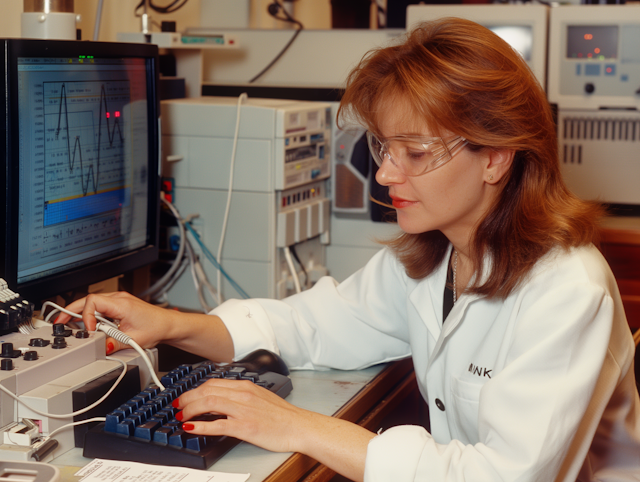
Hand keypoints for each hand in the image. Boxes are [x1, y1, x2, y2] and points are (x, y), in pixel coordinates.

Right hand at [54, 292, 171, 353]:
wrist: (169, 325)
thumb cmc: (157, 327)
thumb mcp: (134, 340)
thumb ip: (114, 344)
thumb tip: (99, 347)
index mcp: (121, 304)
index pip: (92, 302)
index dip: (85, 316)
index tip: (89, 330)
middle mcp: (118, 299)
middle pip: (88, 299)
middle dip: (71, 311)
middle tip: (60, 322)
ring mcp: (119, 300)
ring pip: (93, 302)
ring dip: (81, 313)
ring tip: (71, 324)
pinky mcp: (120, 305)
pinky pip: (100, 306)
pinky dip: (91, 314)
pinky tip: (88, 324)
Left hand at [173, 378, 374, 480]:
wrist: (300, 426)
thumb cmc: (282, 415)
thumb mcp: (260, 398)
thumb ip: (241, 396)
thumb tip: (223, 400)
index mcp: (246, 386)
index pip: (213, 382)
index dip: (194, 389)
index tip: (185, 396)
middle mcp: (243, 394)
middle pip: (206, 390)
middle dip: (187, 398)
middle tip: (176, 405)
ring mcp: (243, 410)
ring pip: (208, 403)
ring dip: (190, 409)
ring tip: (180, 416)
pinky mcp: (245, 426)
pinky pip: (217, 424)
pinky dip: (200, 425)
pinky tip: (190, 427)